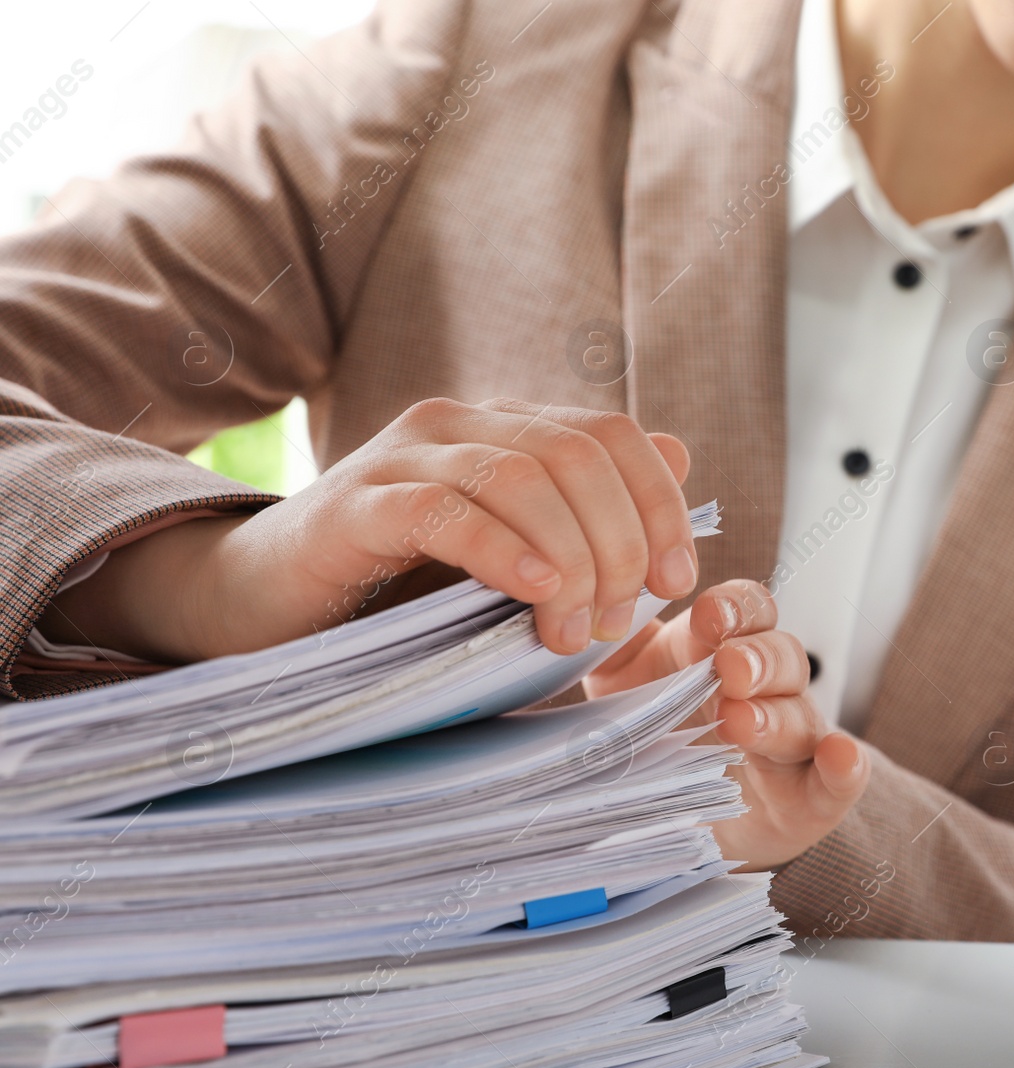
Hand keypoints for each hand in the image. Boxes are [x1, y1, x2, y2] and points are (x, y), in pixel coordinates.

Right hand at [42, 399, 697, 661]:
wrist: (266, 611)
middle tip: (613, 623)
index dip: (660, 504)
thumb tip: (682, 455)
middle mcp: (459, 425)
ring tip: (570, 631)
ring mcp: (404, 457)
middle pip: (578, 456)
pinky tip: (531, 594)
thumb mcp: (515, 558)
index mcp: (506, 431)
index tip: (675, 583)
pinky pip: (443, 510)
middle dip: (618, 543)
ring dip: (567, 559)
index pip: (613, 436)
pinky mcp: (354, 505)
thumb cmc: (402, 594)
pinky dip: (500, 549)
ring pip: (522, 478)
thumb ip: (592, 513)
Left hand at [584, 580, 869, 871]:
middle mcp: (766, 691)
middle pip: (781, 655)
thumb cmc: (657, 742)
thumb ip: (609, 653)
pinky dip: (846, 770)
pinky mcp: (809, 800)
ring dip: (778, 713)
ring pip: (802, 715)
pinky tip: (842, 759)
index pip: (746, 610)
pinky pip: (839, 781)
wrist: (685, 826)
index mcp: (722, 652)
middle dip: (756, 657)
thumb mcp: (622, 691)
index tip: (706, 617)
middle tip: (727, 669)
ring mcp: (792, 745)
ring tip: (745, 721)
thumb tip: (575, 620)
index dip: (734, 609)